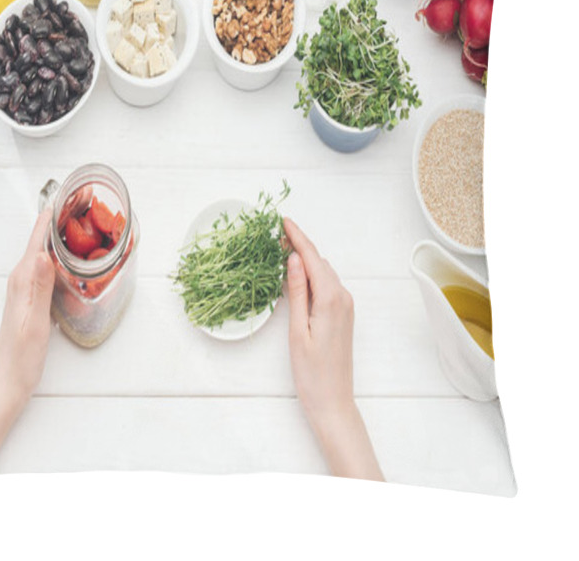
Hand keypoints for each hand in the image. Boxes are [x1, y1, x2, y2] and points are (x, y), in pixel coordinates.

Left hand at [0, 209, 54, 481]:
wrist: (10, 379)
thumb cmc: (22, 354)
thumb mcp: (34, 320)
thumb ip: (39, 286)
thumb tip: (44, 253)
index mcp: (23, 278)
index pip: (37, 238)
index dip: (51, 215)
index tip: (68, 194)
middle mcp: (22, 278)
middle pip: (41, 240)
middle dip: (59, 219)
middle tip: (84, 201)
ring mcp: (26, 287)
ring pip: (44, 252)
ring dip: (60, 235)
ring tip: (81, 220)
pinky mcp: (32, 297)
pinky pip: (47, 267)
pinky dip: (60, 255)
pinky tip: (73, 256)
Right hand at [283, 217, 382, 480]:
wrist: (333, 401)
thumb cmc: (312, 372)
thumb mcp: (297, 329)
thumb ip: (297, 291)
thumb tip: (294, 259)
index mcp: (331, 299)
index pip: (312, 258)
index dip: (297, 237)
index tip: (283, 220)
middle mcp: (343, 298)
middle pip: (319, 261)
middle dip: (299, 244)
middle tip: (276, 233)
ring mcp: (345, 306)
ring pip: (324, 272)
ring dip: (306, 258)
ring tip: (282, 248)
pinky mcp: (343, 315)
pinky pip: (327, 285)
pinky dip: (312, 274)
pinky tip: (297, 273)